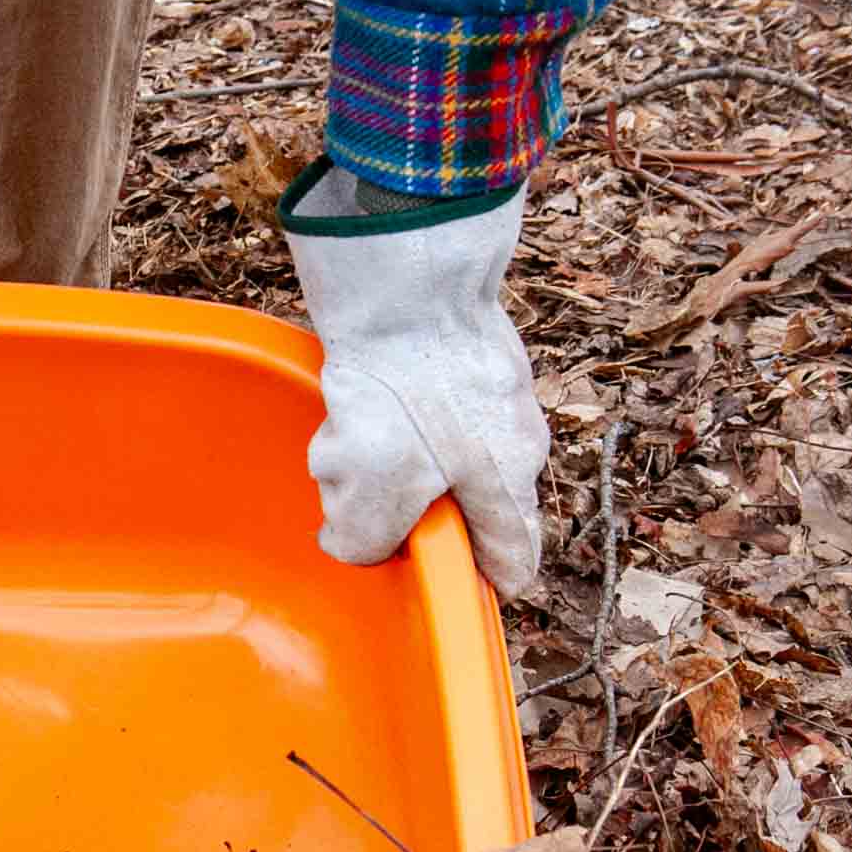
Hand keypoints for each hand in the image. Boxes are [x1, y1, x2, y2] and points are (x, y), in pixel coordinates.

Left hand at [279, 163, 550, 597]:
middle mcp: (509, 436)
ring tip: (341, 432)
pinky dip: (365, 408)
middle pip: (445, 507)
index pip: (511, 558)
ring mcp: (482, 392)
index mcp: (509, 477)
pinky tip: (342, 394)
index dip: (469, 582)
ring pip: (412, 457)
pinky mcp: (446, 355)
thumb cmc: (404, 378)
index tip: (426, 588)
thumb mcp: (380, 483)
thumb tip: (356, 547)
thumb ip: (370, 536)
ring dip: (367, 456)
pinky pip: (398, 407)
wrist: (404, 264)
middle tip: (353, 490)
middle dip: (392, 509)